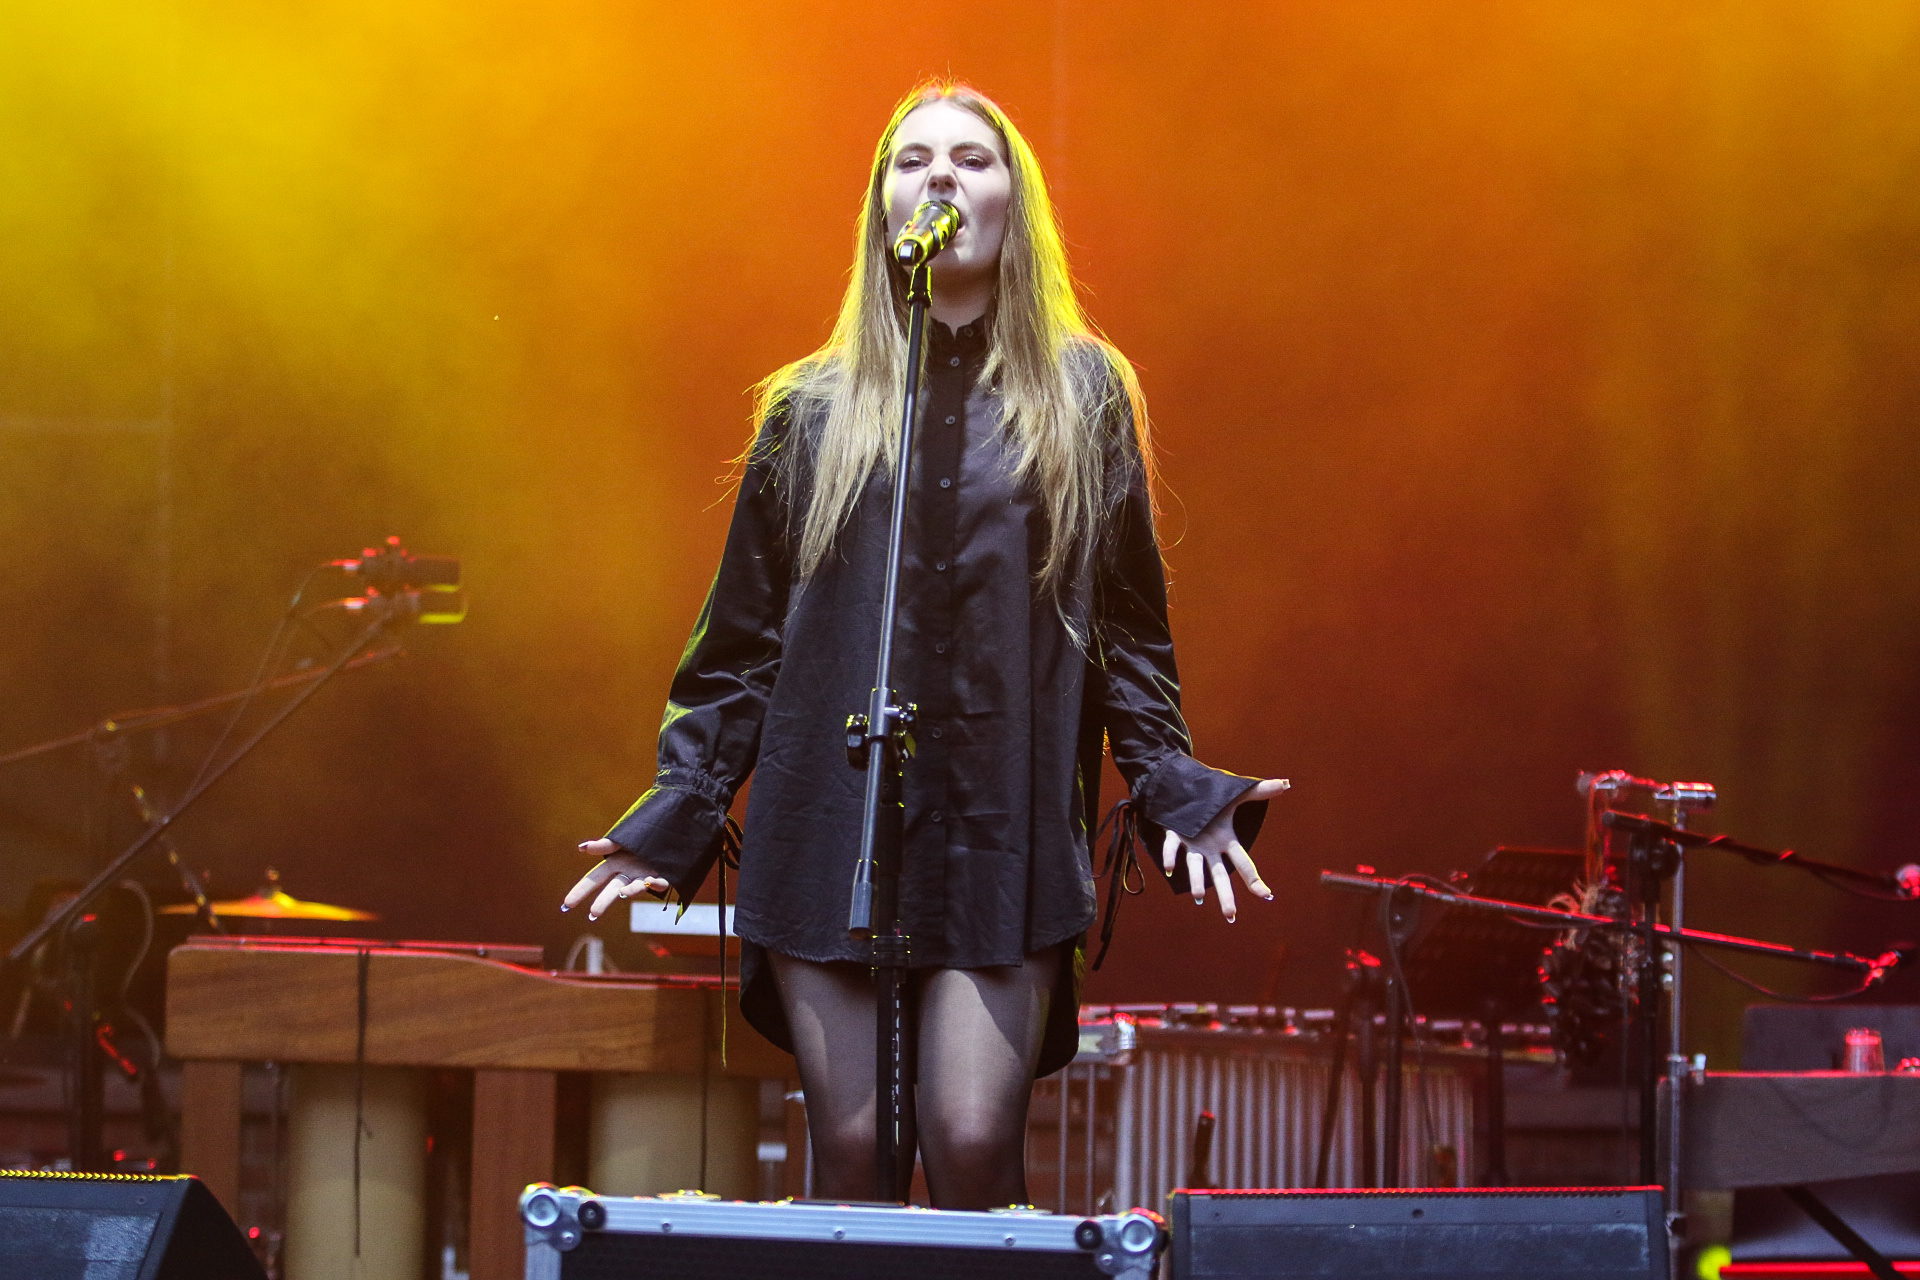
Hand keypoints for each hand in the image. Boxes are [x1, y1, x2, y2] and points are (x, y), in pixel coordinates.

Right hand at [562, 838, 669, 921]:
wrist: (670, 834)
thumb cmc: (642, 837)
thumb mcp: (621, 840)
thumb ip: (604, 845)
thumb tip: (581, 848)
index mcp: (615, 863)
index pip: (593, 879)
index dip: (580, 891)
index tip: (566, 905)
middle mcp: (628, 873)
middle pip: (612, 889)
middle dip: (602, 901)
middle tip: (593, 914)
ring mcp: (644, 876)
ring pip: (635, 888)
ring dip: (631, 891)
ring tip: (625, 893)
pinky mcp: (663, 877)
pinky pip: (660, 883)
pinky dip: (656, 884)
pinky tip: (652, 881)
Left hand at [1161, 778, 1288, 922]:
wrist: (1182, 790)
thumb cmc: (1211, 797)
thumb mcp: (1236, 794)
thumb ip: (1260, 791)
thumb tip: (1286, 784)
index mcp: (1226, 841)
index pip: (1244, 864)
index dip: (1255, 880)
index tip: (1266, 896)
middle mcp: (1209, 848)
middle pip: (1219, 875)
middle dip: (1225, 895)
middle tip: (1230, 916)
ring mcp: (1191, 844)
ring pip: (1195, 866)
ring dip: (1196, 881)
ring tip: (1198, 897)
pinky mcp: (1173, 835)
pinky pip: (1172, 848)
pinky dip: (1170, 857)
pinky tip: (1169, 869)